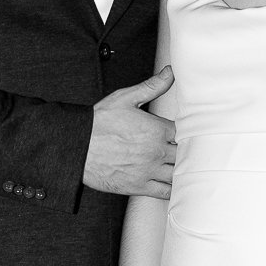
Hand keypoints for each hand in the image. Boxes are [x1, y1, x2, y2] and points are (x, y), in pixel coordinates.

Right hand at [83, 68, 175, 197]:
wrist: (77, 146)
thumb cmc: (98, 123)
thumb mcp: (125, 98)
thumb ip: (151, 87)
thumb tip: (169, 73)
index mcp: (156, 130)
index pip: (186, 133)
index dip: (188, 133)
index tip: (186, 133)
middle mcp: (156, 151)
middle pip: (185, 155)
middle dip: (187, 153)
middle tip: (186, 151)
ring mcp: (149, 170)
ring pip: (178, 174)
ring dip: (182, 171)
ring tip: (181, 167)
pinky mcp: (139, 186)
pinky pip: (165, 193)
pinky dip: (173, 190)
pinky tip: (174, 185)